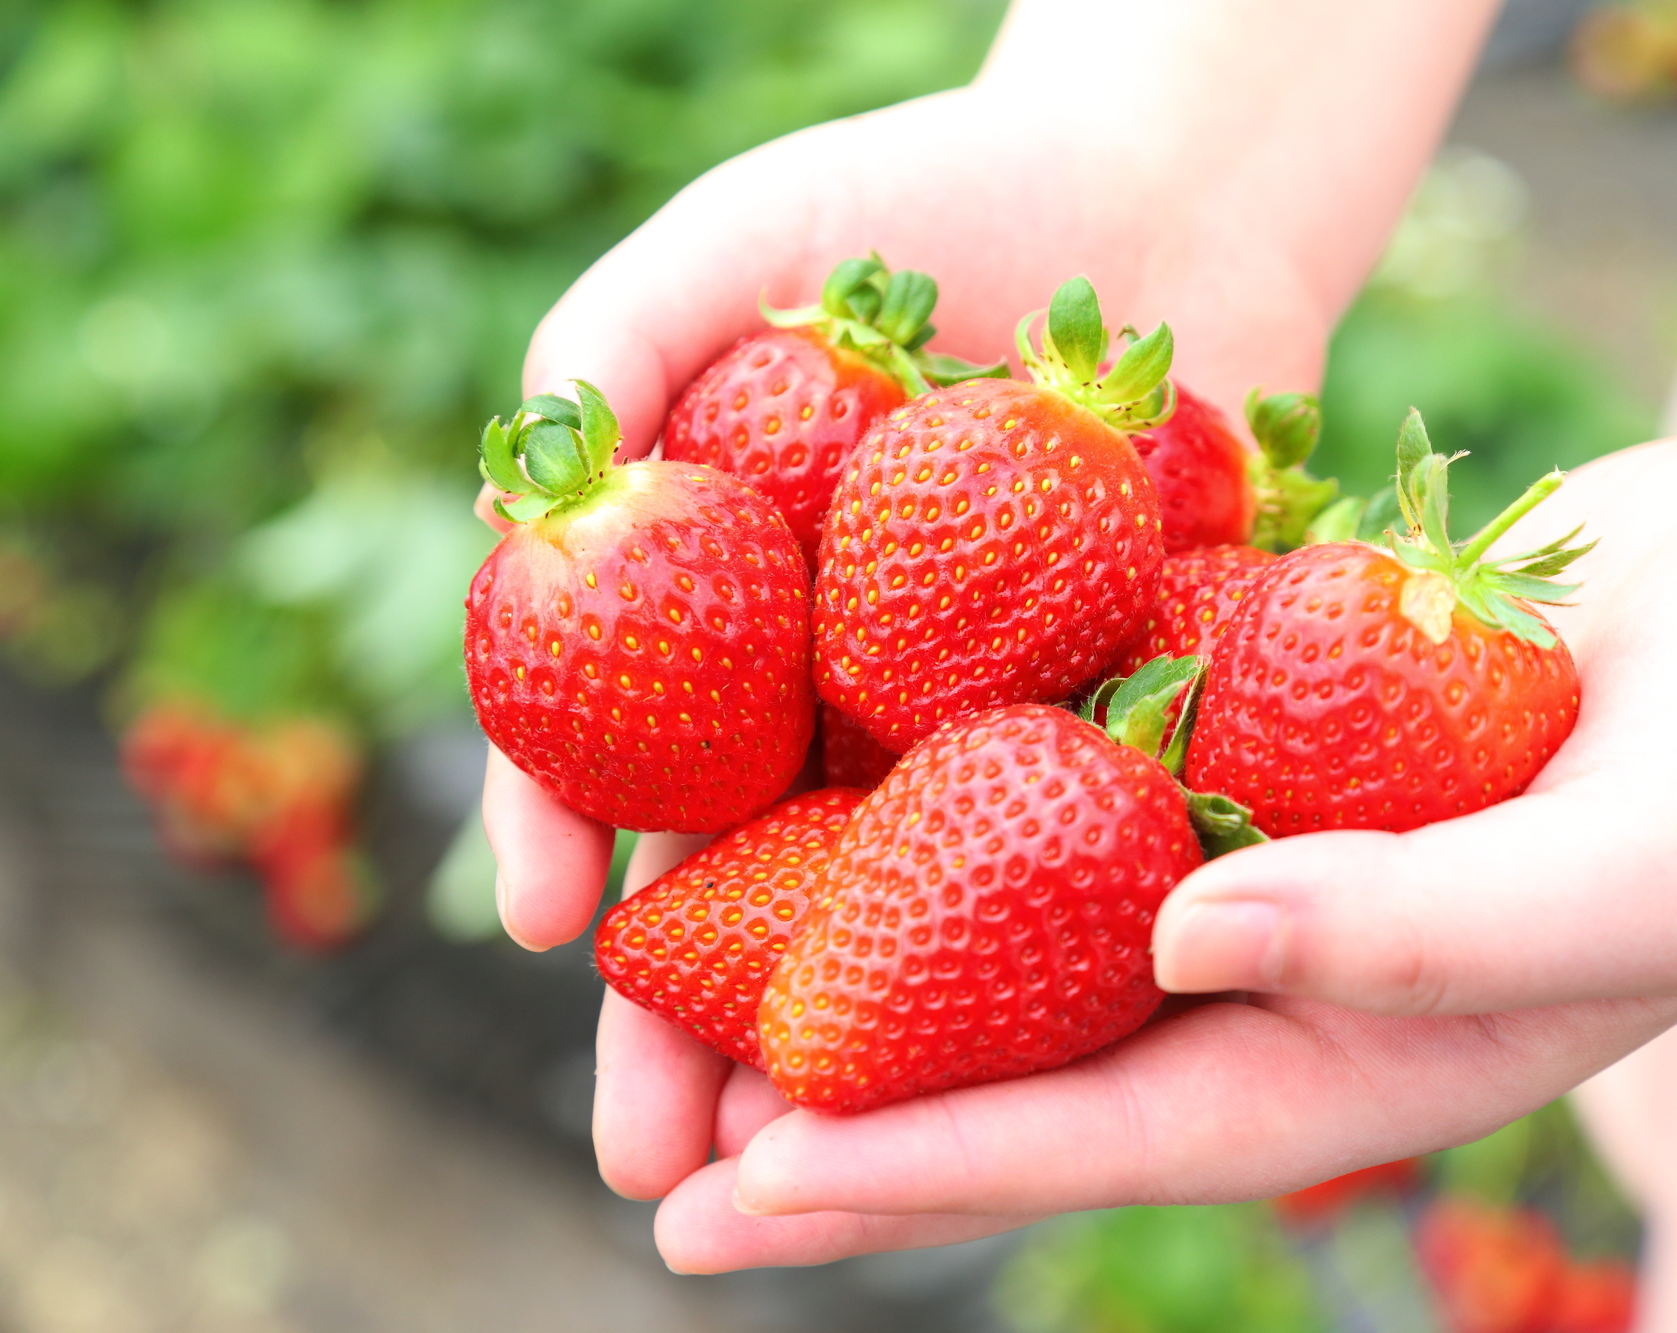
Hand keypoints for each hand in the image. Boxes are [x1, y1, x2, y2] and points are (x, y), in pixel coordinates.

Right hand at [476, 0, 1503, 1269]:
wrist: (1162, 200)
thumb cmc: (923, 199)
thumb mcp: (732, 247)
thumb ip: (607, 351)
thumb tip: (514, 513)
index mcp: (731, 609)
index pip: (625, 756)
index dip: (573, 840)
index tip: (550, 930)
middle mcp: (841, 694)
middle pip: (752, 882)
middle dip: (694, 1029)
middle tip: (653, 1167)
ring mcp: (980, 726)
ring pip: (905, 917)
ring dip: (857, 1048)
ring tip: (813, 1172)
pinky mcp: (1124, 734)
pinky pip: (1075, 864)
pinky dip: (1038, 966)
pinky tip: (1013, 1068)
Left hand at [668, 345, 1676, 1268]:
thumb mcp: (1614, 877)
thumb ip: (1407, 931)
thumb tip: (1173, 943)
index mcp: (1356, 1060)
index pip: (1097, 1132)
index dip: (916, 1170)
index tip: (740, 1195)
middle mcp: (1280, 972)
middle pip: (1022, 1046)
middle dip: (847, 1100)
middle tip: (660, 1138)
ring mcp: (1258, 846)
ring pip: (1026, 910)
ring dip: (873, 939)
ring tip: (698, 964)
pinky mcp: (1252, 726)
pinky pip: (1083, 760)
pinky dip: (967, 776)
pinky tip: (843, 756)